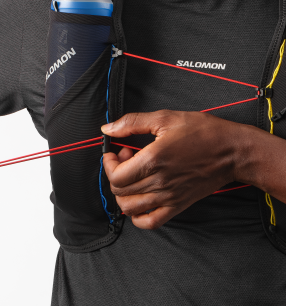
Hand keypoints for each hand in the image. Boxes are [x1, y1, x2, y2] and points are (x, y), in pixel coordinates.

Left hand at [101, 110, 248, 229]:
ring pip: (130, 208)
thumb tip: (107, 129)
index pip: (116, 175)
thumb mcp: (165, 118)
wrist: (232, 151)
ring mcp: (169, 197)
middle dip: (114, 173)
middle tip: (126, 159)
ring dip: (123, 193)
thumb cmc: (202, 132)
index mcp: (153, 160)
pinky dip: (137, 215)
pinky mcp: (178, 205)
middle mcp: (159, 182)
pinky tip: (139, 200)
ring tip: (132, 177)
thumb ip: (132, 122)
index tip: (115, 152)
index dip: (108, 164)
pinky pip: (150, 222)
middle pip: (120, 191)